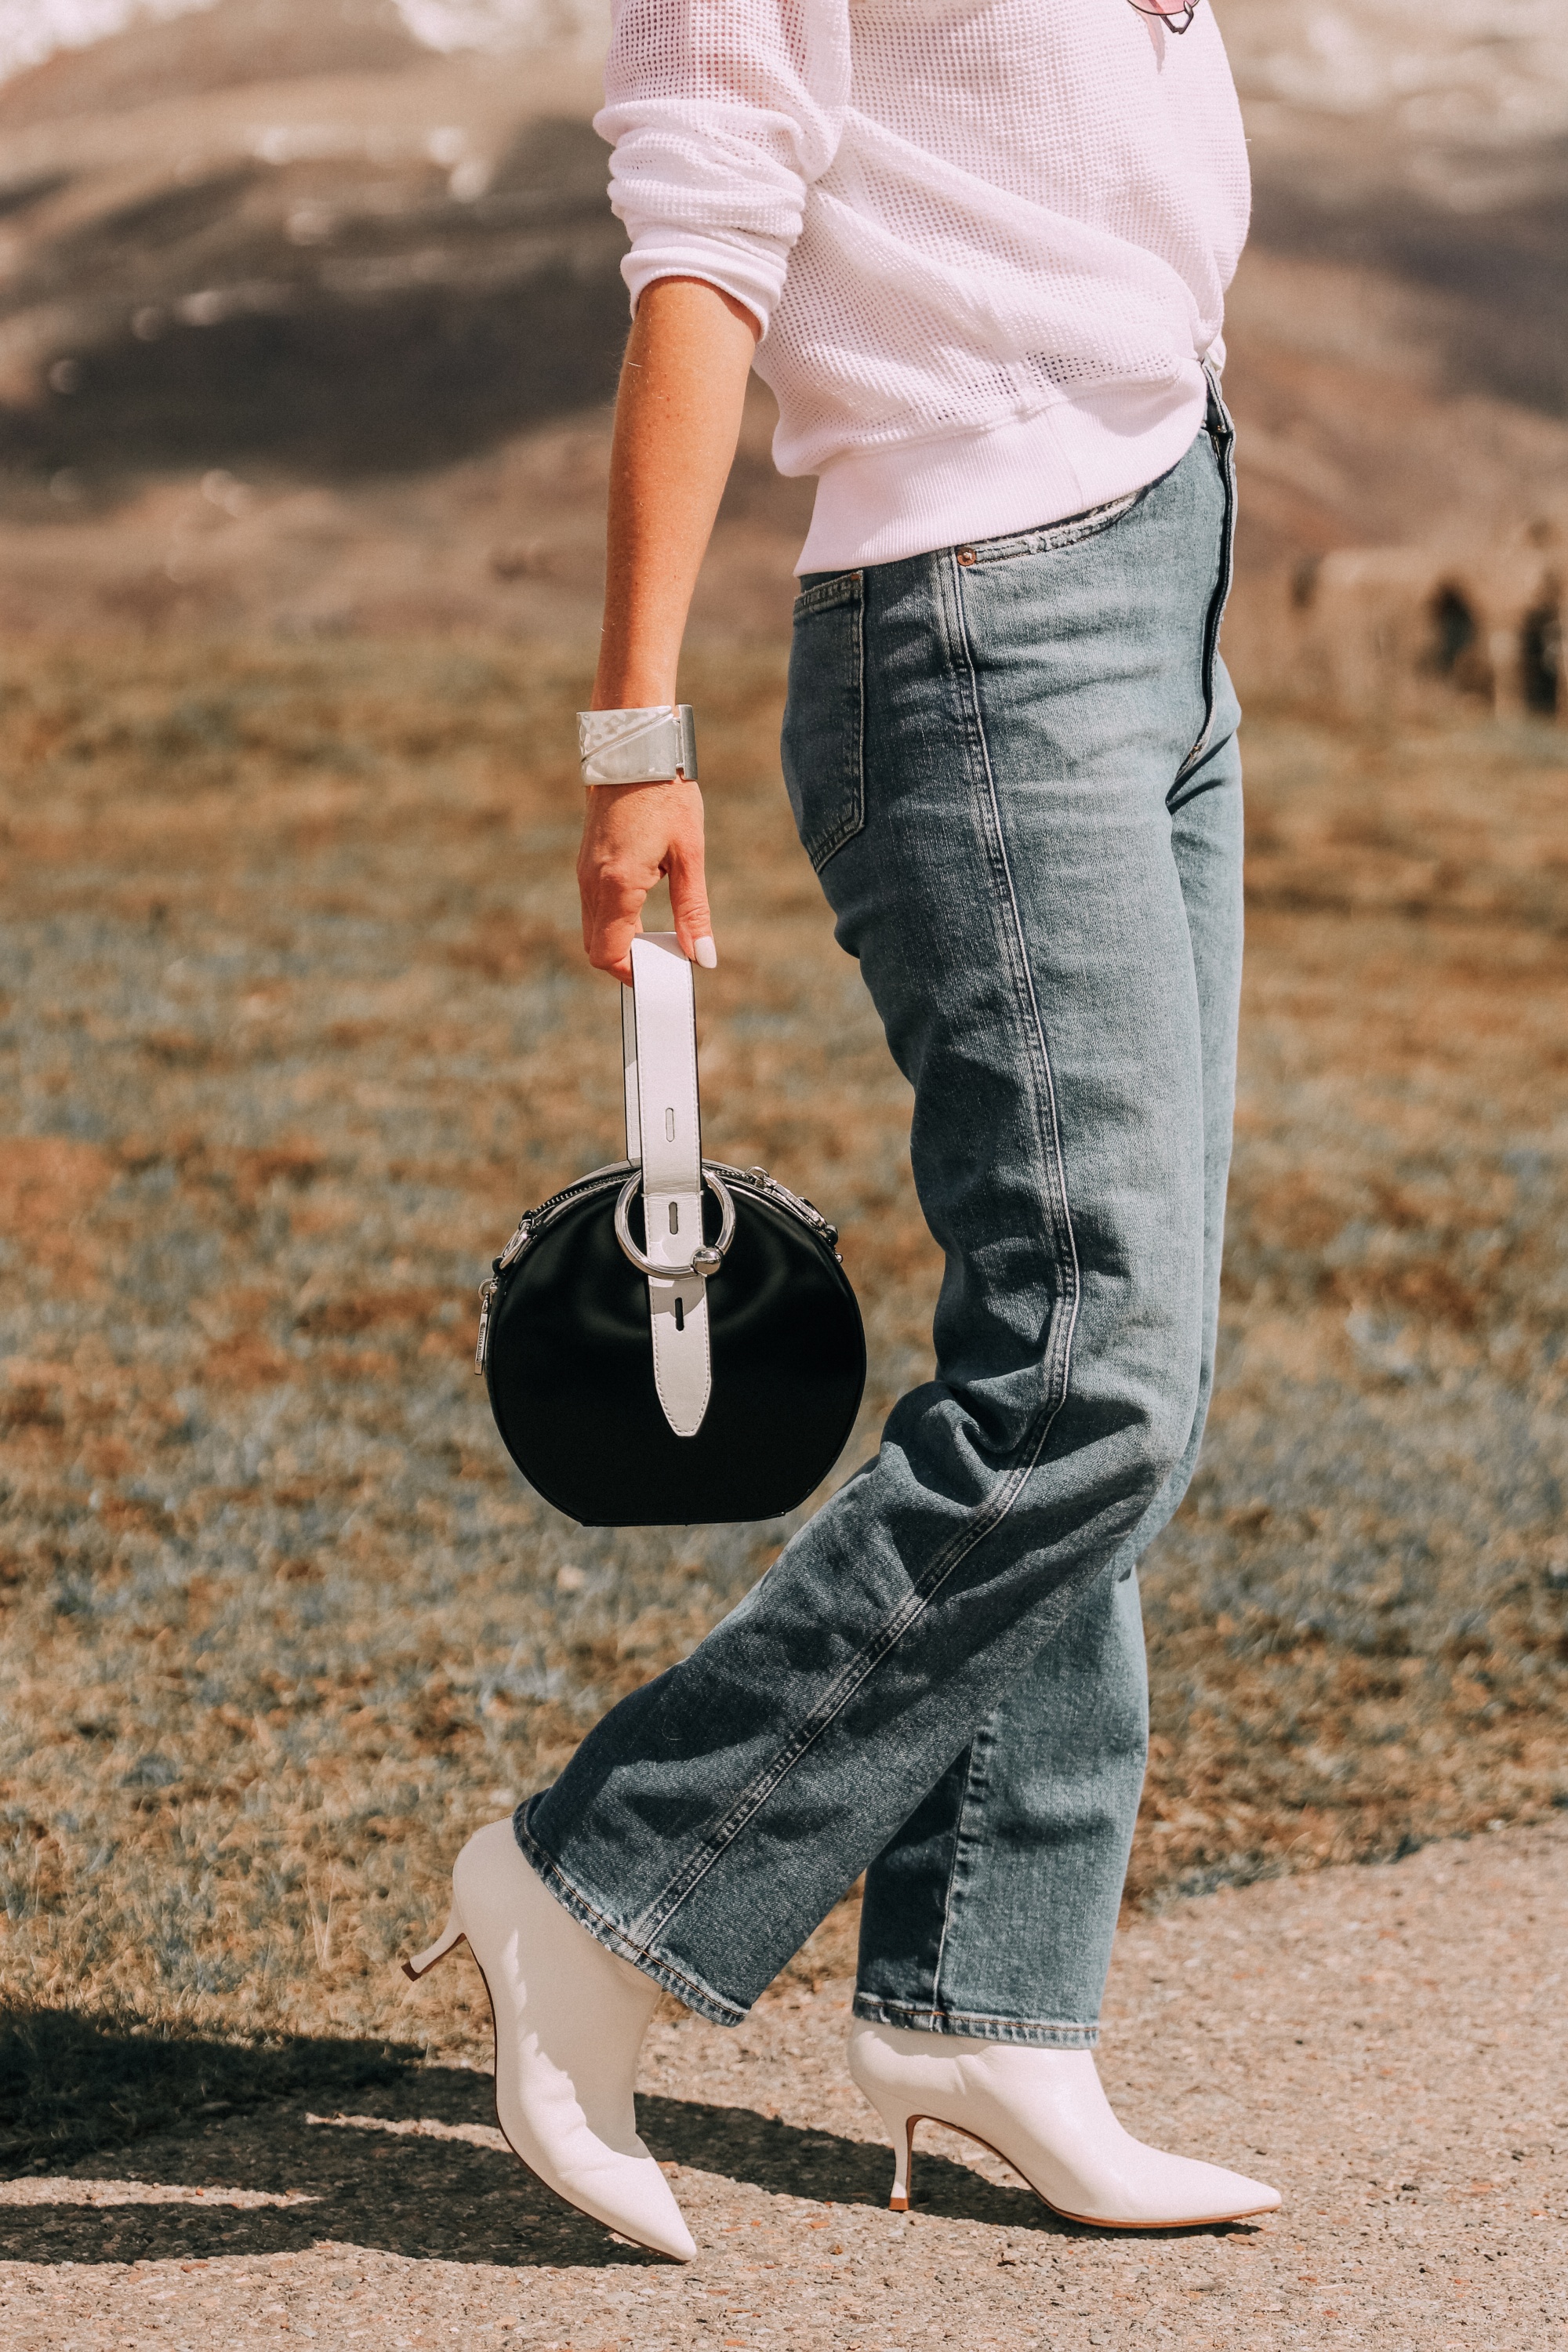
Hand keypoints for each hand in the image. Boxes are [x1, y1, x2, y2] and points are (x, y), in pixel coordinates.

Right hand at [577, 776, 715, 983]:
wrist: (635, 747)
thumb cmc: (667, 794)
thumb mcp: (690, 855)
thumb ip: (694, 911)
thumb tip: (701, 957)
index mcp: (618, 883)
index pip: (609, 954)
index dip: (634, 974)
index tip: (662, 976)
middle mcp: (593, 882)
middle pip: (596, 948)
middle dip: (627, 962)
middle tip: (664, 960)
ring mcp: (585, 871)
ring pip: (593, 928)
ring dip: (622, 940)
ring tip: (660, 935)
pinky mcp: (587, 861)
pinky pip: (594, 906)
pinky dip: (615, 920)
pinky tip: (646, 906)